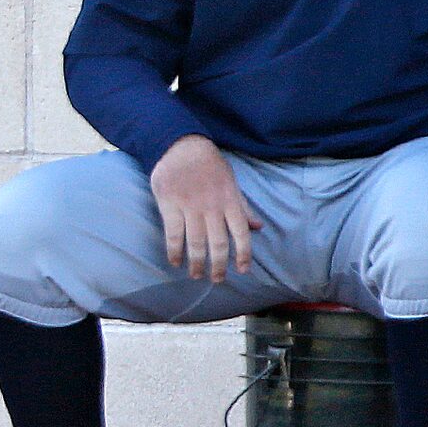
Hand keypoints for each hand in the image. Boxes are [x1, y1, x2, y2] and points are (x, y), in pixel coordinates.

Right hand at [151, 134, 260, 281]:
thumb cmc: (209, 165)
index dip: (243, 254)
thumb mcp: (231, 183)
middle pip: (218, 243)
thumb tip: (258, 227)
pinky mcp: (170, 204)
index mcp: (230, 202)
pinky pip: (173, 233)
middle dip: (219, 266)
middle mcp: (212, 207)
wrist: (182, 146)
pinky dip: (174, 250)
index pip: (241, 234)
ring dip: (197, 262)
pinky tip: (175, 261)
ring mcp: (190, 206)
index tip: (242, 270)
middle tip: (217, 280)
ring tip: (196, 275)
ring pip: (196, 242)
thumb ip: (243, 207)